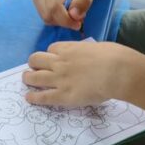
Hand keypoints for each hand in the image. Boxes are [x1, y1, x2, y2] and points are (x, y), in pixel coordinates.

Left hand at [23, 41, 138, 106]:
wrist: (118, 72)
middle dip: (34, 63)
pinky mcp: (63, 95)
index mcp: (69, 48)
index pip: (51, 49)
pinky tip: (29, 97)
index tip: (52, 59)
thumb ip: (86, 51)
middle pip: (36, 59)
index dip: (50, 54)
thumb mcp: (96, 46)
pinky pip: (43, 96)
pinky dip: (34, 97)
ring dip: (28, 78)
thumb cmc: (114, 56)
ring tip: (26, 80)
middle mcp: (60, 62)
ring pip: (35, 77)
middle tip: (34, 68)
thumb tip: (87, 54)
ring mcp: (59, 79)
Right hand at [31, 0, 95, 29]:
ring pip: (45, 17)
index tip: (79, 23)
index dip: (66, 19)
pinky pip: (44, 15)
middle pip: (47, 14)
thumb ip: (84, 0)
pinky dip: (55, 18)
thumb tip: (74, 16)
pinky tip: (64, 10)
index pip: (54, 7)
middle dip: (63, 21)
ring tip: (71, 11)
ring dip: (60, 21)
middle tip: (77, 18)